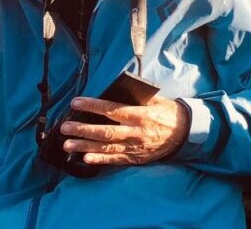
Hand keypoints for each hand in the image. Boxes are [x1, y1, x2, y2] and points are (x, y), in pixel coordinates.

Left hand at [61, 95, 188, 165]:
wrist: (185, 133)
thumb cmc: (167, 113)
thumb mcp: (156, 100)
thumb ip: (136, 97)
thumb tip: (114, 91)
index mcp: (141, 115)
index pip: (112, 109)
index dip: (93, 106)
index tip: (76, 103)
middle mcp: (136, 132)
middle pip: (105, 131)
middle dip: (83, 129)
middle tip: (65, 127)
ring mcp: (135, 147)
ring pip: (106, 147)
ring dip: (85, 146)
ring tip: (67, 144)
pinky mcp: (135, 158)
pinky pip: (115, 160)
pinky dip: (99, 160)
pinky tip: (85, 158)